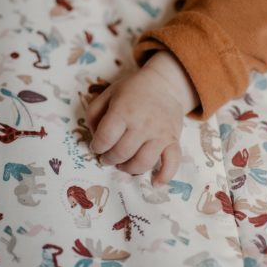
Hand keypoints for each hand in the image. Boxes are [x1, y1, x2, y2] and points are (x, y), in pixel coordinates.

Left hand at [86, 51, 198, 185]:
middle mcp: (142, 124)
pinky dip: (164, 176)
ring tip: (123, 165)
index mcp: (123, 111)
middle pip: (121, 153)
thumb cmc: (133, 90)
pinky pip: (172, 162)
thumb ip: (94, 114)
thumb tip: (93, 137)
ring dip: (128, 169)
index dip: (97, 147)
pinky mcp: (173, 140)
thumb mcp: (107, 94)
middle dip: (110, 159)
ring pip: (142, 163)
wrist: (164, 84)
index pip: (105, 139)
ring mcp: (160, 134)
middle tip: (107, 157)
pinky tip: (155, 183)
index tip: (97, 147)